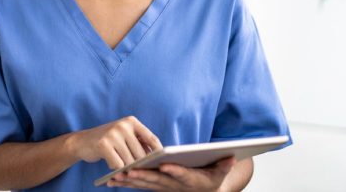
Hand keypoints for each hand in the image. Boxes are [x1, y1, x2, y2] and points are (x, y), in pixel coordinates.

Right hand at [69, 116, 162, 170]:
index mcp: (132, 121)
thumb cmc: (109, 142)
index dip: (158, 153)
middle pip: (141, 154)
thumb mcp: (125, 136)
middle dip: (140, 165)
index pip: (152, 138)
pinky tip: (111, 164)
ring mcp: (113, 134)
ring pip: (130, 161)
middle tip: (138, 170)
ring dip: (127, 168)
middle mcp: (123, 125)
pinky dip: (116, 169)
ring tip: (121, 165)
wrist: (83, 141)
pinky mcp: (104, 145)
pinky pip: (118, 165)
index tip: (162, 164)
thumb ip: (139, 143)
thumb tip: (158, 158)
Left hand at [107, 156, 236, 190]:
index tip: (165, 165)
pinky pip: (140, 185)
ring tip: (115, 176)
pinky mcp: (156, 186)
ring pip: (145, 184)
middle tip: (129, 171)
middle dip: (144, 176)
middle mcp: (175, 186)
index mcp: (191, 180)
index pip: (183, 175)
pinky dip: (127, 183)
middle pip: (158, 181)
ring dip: (130, 181)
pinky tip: (112, 180)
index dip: (175, 171)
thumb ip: (225, 164)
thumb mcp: (222, 171)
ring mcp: (164, 188)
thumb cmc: (212, 178)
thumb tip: (233, 156)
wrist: (205, 191)